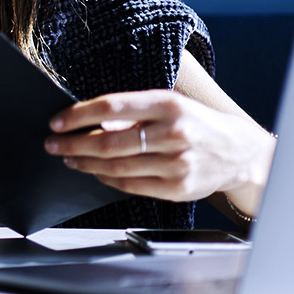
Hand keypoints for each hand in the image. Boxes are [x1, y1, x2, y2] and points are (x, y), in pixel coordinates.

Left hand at [45, 89, 274, 203]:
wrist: (240, 153)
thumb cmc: (196, 124)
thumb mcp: (169, 105)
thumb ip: (133, 111)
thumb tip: (92, 120)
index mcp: (169, 105)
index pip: (112, 106)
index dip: (78, 115)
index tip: (57, 121)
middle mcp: (174, 133)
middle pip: (109, 141)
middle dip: (74, 143)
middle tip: (53, 143)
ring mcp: (177, 163)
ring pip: (117, 166)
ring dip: (86, 163)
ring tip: (68, 157)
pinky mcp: (178, 188)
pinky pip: (131, 185)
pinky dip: (107, 178)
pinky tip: (95, 172)